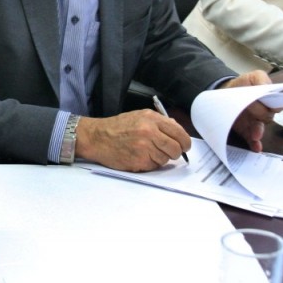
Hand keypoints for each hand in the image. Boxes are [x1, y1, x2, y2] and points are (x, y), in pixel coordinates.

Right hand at [75, 110, 190, 171]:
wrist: (97, 137)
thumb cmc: (117, 127)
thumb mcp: (139, 116)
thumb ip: (159, 123)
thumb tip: (177, 132)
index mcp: (151, 118)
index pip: (179, 132)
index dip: (185, 142)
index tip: (185, 146)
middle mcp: (149, 131)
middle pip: (176, 148)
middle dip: (175, 152)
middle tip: (170, 152)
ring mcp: (144, 147)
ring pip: (166, 159)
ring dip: (160, 158)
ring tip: (147, 152)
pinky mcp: (138, 161)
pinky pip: (154, 166)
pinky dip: (150, 164)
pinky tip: (139, 157)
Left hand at [219, 70, 272, 152]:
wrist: (224, 94)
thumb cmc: (242, 84)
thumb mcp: (252, 77)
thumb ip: (261, 79)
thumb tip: (267, 87)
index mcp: (268, 99)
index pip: (277, 104)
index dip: (276, 105)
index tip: (273, 106)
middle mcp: (264, 112)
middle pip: (267, 116)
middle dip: (261, 114)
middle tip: (250, 107)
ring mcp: (255, 122)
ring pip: (260, 129)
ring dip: (258, 132)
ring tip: (255, 134)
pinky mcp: (246, 131)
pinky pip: (252, 139)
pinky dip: (254, 144)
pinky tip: (256, 147)